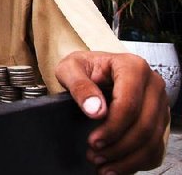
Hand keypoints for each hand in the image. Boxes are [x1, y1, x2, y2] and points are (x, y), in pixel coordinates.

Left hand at [55, 50, 168, 173]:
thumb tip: (95, 110)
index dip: (112, 128)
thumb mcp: (70, 69)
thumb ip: (79, 85)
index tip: (93, 141)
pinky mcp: (161, 120)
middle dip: (119, 147)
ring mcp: (160, 103)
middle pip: (144, 125)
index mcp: (133, 67)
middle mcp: (153, 84)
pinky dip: (138, 162)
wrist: (95, 70)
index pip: (129, 104)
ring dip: (128, 158)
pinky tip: (117, 166)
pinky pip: (156, 147)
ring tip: (103, 165)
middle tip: (95, 156)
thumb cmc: (83, 68)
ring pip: (153, 140)